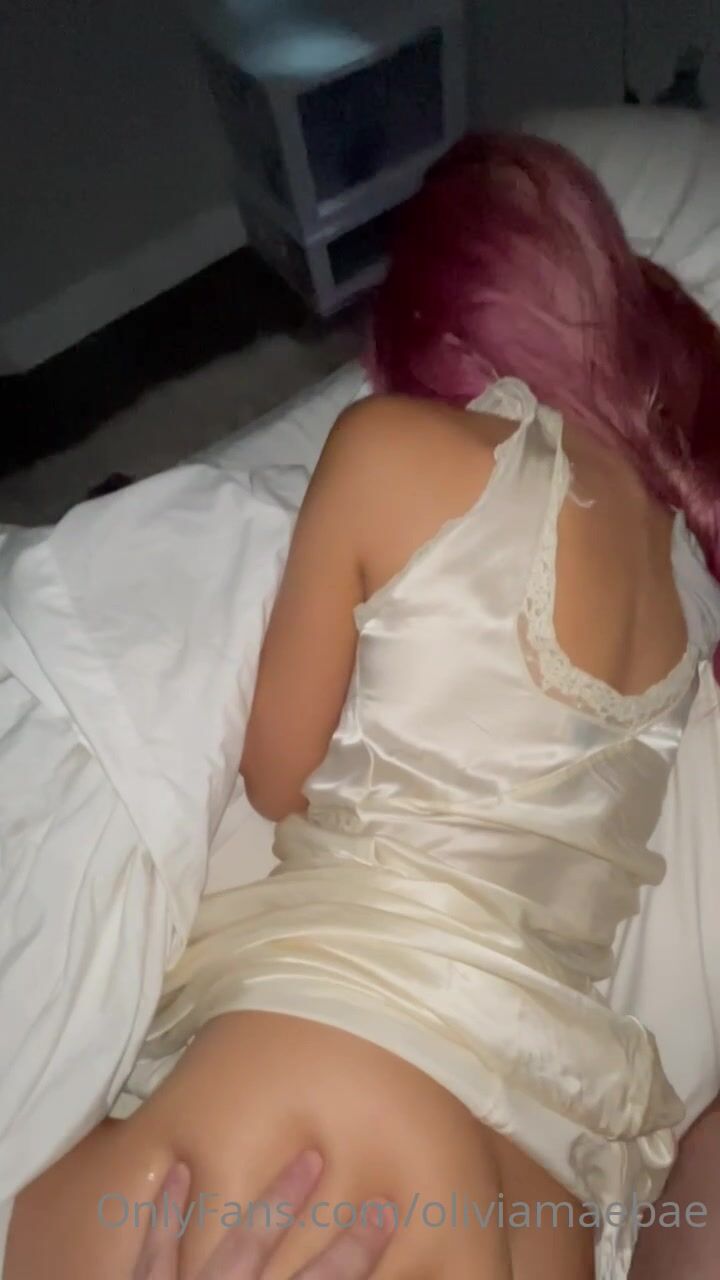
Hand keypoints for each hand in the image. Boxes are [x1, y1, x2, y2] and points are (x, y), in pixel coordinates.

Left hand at [133, 1149, 392, 1278]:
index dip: (362, 1267)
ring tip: (306, 1160)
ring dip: (276, 1204)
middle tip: (379, 1202)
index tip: (392, 1227)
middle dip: (343, 1243)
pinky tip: (178, 1171)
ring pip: (241, 1247)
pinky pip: (155, 1254)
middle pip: (301, 1278)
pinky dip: (165, 1213)